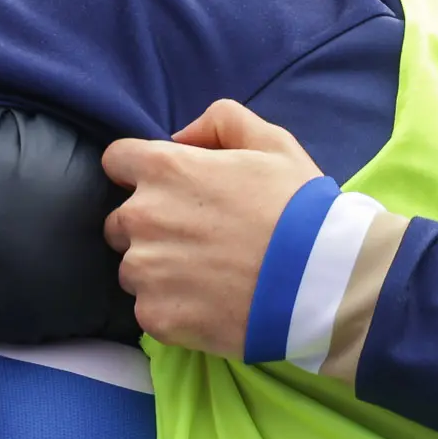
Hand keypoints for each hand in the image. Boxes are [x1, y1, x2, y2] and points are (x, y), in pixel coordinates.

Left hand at [103, 99, 325, 356]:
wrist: (320, 282)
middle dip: (150, 227)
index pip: (117, 161)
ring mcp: (145, 271)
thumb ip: (220, 121)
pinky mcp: (155, 317)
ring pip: (133, 269)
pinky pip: (149, 310)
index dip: (140, 172)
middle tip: (199, 239)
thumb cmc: (300, 208)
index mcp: (164, 170)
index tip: (167, 188)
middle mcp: (141, 218)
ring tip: (208, 277)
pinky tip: (210, 305)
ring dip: (159, 270)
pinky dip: (173, 309)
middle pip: (120, 221)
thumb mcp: (272, 143)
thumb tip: (181, 137)